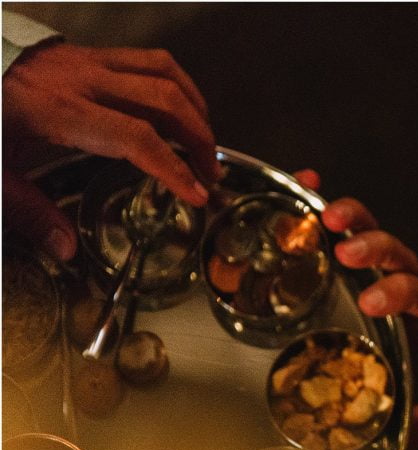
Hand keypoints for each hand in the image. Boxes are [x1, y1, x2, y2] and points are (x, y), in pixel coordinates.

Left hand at [3, 42, 217, 258]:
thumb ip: (27, 210)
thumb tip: (64, 248)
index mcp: (60, 110)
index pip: (137, 138)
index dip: (173, 168)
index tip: (196, 194)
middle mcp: (82, 79)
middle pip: (164, 101)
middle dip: (198, 139)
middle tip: (209, 175)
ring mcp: (88, 60)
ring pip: (164, 73)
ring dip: (194, 108)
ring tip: (203, 142)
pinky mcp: (87, 52)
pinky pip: (148, 60)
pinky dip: (176, 85)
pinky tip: (180, 109)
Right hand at [292, 169, 417, 441]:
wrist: (286, 420)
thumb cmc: (332, 409)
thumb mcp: (368, 424)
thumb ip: (406, 423)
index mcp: (401, 323)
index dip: (402, 293)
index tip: (373, 301)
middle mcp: (380, 287)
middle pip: (396, 255)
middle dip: (377, 248)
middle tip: (347, 254)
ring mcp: (348, 266)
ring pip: (364, 228)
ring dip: (353, 216)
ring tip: (326, 218)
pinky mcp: (314, 250)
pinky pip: (321, 215)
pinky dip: (313, 193)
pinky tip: (305, 179)